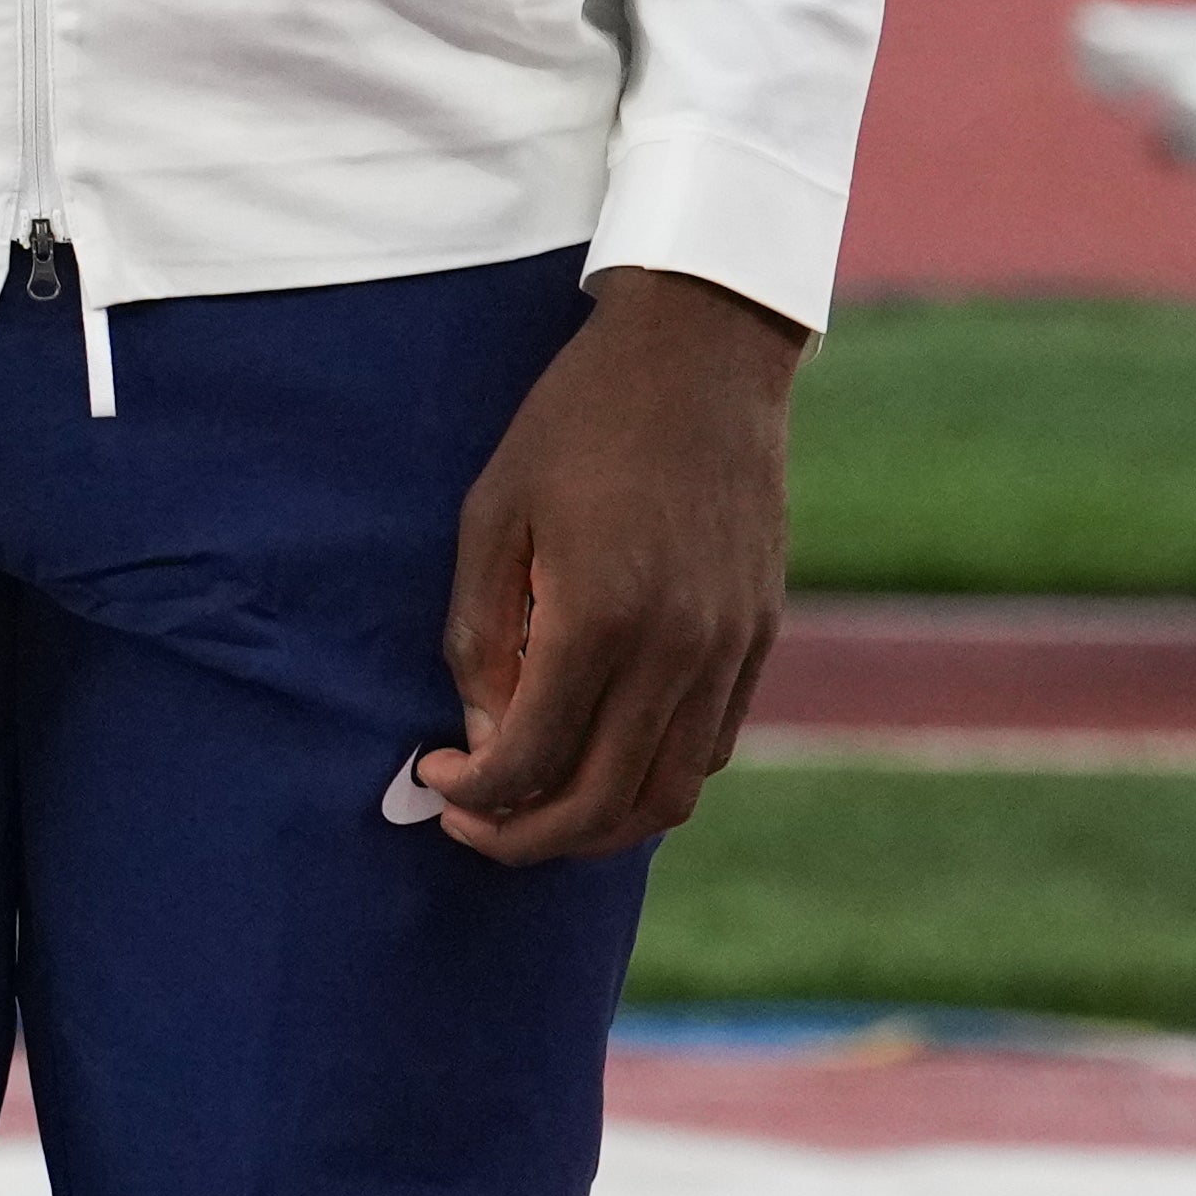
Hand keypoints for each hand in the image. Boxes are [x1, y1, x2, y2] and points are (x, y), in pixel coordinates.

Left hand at [414, 266, 800, 863]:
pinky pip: (710, 747)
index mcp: (600, 616)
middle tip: (472, 828)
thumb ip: (482, 632)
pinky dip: (655, 779)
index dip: (476, 792)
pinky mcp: (759, 638)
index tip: (435, 784)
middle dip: (530, 835)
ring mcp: (729, 650)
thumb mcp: (493, 512)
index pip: (533, 755)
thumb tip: (479, 732)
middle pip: (608, 801)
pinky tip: (603, 760)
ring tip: (535, 814)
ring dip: (600, 826)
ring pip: (671, 793)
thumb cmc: (576, 423)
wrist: (700, 360)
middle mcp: (677, 650)